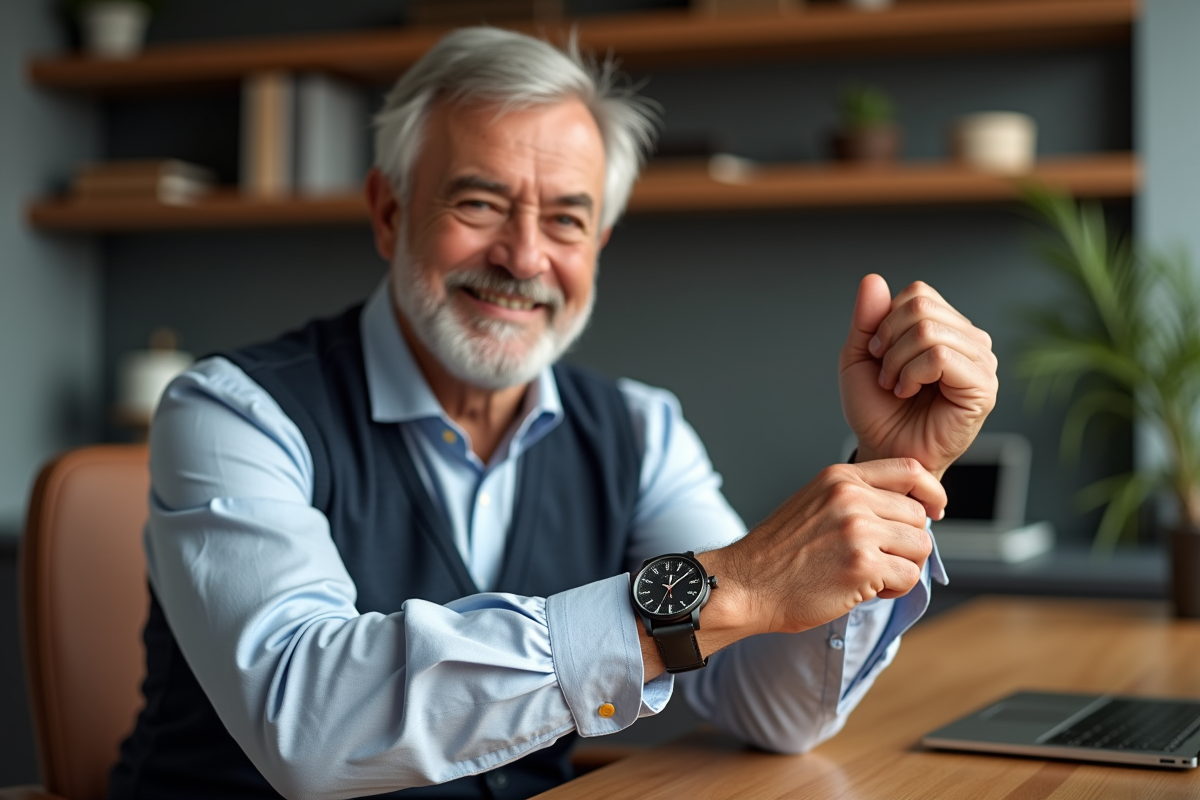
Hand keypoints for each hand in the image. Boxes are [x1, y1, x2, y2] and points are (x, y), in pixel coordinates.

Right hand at [700, 458, 943, 637]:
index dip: (931, 492)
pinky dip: (893, 589)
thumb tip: (908, 510)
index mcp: (840, 478)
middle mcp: (850, 497)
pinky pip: (908, 577)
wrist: (744, 584)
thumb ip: (855, 498)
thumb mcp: (814, 503)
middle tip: (878, 559)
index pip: (909, 469)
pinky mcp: (862, 566)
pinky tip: (863, 589)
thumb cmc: (777, 554)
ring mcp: (857, 530)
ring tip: (869, 575)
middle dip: (907, 542)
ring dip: (902, 567)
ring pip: (920, 546)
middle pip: (918, 515)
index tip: (934, 510)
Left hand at [839, 275, 997, 477]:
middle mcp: (970, 341)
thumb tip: (873, 278)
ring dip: (897, 363)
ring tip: (896, 387)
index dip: (885, 322)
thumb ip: (866, 318)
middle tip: (885, 374)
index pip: (918, 294)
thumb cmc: (877, 410)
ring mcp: (981, 363)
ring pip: (930, 332)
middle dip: (888, 342)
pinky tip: (908, 393)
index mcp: (947, 328)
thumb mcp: (859, 356)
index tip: (877, 354)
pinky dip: (912, 374)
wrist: (884, 450)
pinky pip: (941, 358)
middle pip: (922, 308)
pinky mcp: (983, 388)